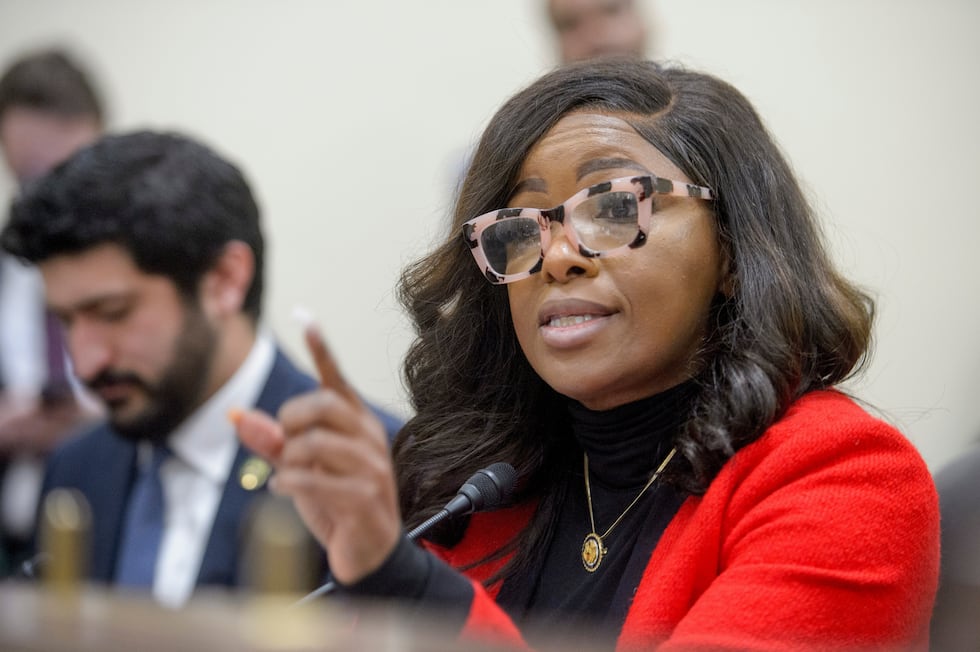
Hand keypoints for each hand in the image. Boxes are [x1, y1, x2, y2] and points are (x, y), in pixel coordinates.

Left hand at [233, 325, 400, 584]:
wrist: (368, 554)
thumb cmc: (336, 504)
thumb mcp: (299, 469)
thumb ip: (272, 442)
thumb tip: (237, 416)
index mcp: (355, 423)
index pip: (336, 379)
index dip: (321, 350)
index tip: (306, 318)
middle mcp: (368, 437)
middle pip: (321, 405)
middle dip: (289, 421)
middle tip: (283, 443)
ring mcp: (372, 466)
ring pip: (315, 443)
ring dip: (289, 459)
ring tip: (286, 474)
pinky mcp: (366, 497)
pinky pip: (316, 479)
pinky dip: (289, 482)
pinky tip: (282, 488)